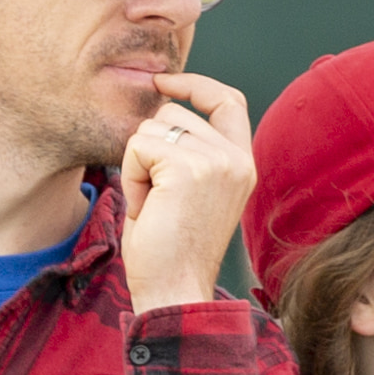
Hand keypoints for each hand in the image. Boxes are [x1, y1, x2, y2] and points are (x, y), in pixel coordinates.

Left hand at [111, 68, 255, 313]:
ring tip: (153, 205)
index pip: (227, 99)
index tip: (163, 82)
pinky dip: (131, 177)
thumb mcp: (191, 191)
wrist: (174, 292)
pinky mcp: (189, 168)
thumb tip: (161, 104)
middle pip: (174, 113)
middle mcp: (237, 159)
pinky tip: (145, 209)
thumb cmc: (171, 250)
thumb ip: (191, 150)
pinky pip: (137, 147)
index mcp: (243, 164)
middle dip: (149, 149)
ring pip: (152, 128)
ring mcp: (217, 161)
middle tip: (156, 198)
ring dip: (138, 166)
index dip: (194, 83)